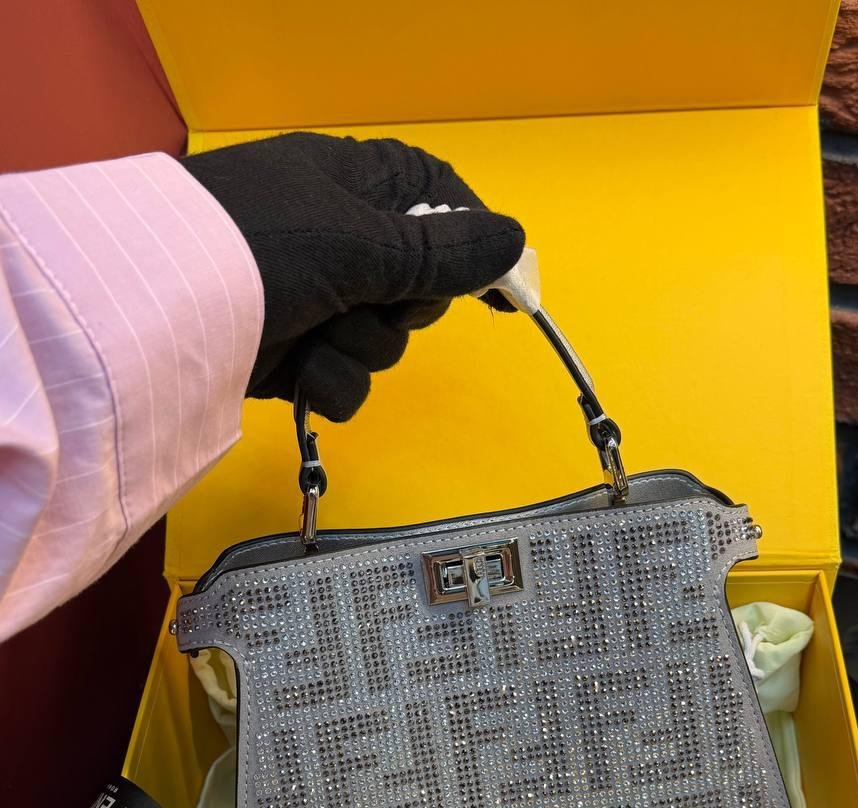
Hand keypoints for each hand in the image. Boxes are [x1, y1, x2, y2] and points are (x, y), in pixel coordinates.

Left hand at [181, 132, 523, 419]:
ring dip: (358, 349)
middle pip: (414, 287)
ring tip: (314, 337)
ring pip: (381, 342)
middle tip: (371, 299)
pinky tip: (299, 373)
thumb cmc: (259, 249)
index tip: (498, 285)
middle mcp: (334, 242)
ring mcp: (310, 302)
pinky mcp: (288, 357)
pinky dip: (326, 384)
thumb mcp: (360, 242)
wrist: (154, 315)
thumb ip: (441, 251)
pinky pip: (343, 381)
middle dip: (400, 308)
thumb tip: (514, 238)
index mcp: (351, 186)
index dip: (467, 239)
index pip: (432, 198)